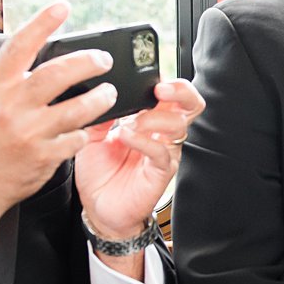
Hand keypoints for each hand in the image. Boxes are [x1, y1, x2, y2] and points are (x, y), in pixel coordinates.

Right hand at [0, 3, 115, 259]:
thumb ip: (10, 79)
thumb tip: (41, 51)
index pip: (20, 45)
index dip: (42, 22)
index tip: (63, 6)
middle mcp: (10, 106)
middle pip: (58, 73)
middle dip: (88, 61)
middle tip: (104, 59)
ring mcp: (27, 132)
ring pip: (77, 107)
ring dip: (100, 98)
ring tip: (108, 92)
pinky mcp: (42, 157)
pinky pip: (76, 138)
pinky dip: (85, 132)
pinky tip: (87, 129)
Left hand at [77, 78, 204, 270]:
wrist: (99, 208)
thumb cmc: (100, 172)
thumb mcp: (93, 135)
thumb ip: (100, 113)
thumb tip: (99, 90)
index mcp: (150, 120)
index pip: (173, 93)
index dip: (169, 80)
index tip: (150, 75)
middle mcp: (162, 133)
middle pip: (190, 104)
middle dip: (180, 90)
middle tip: (160, 90)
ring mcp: (165, 151)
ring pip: (178, 124)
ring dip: (153, 118)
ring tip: (130, 123)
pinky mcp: (161, 171)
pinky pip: (161, 150)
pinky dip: (143, 140)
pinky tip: (125, 137)